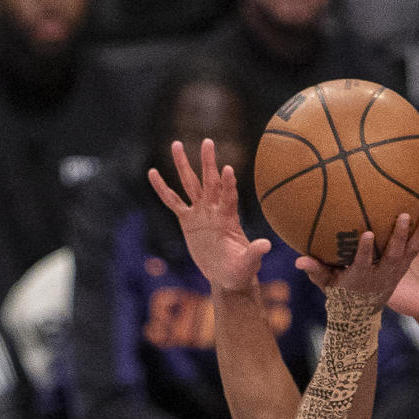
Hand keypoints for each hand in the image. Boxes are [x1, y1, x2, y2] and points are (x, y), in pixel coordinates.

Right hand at [149, 139, 269, 293]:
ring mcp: (200, 213)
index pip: (229, 197)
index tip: (229, 168)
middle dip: (208, 163)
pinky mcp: (187, 220)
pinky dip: (162, 188)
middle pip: (210, 182)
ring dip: (183, 165)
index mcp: (229, 218)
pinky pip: (172, 201)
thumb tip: (266, 245)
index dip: (229, 184)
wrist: (227, 277)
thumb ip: (255, 253)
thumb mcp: (248, 264)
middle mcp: (214, 210)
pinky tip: (152, 173)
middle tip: (208, 141)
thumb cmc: (240, 270)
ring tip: (176, 143)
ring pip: (190, 184)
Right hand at [295, 202, 418, 306]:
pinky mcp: (407, 264)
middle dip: (399, 236)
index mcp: (363, 277)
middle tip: (404, 216)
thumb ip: (316, 272)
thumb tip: (298, 261)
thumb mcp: (327, 285)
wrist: (363, 312)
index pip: (364, 263)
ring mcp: (398, 269)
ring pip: (412, 249)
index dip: (366, 250)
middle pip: (394, 254)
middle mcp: (384, 273)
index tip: (368, 233)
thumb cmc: (341, 293)